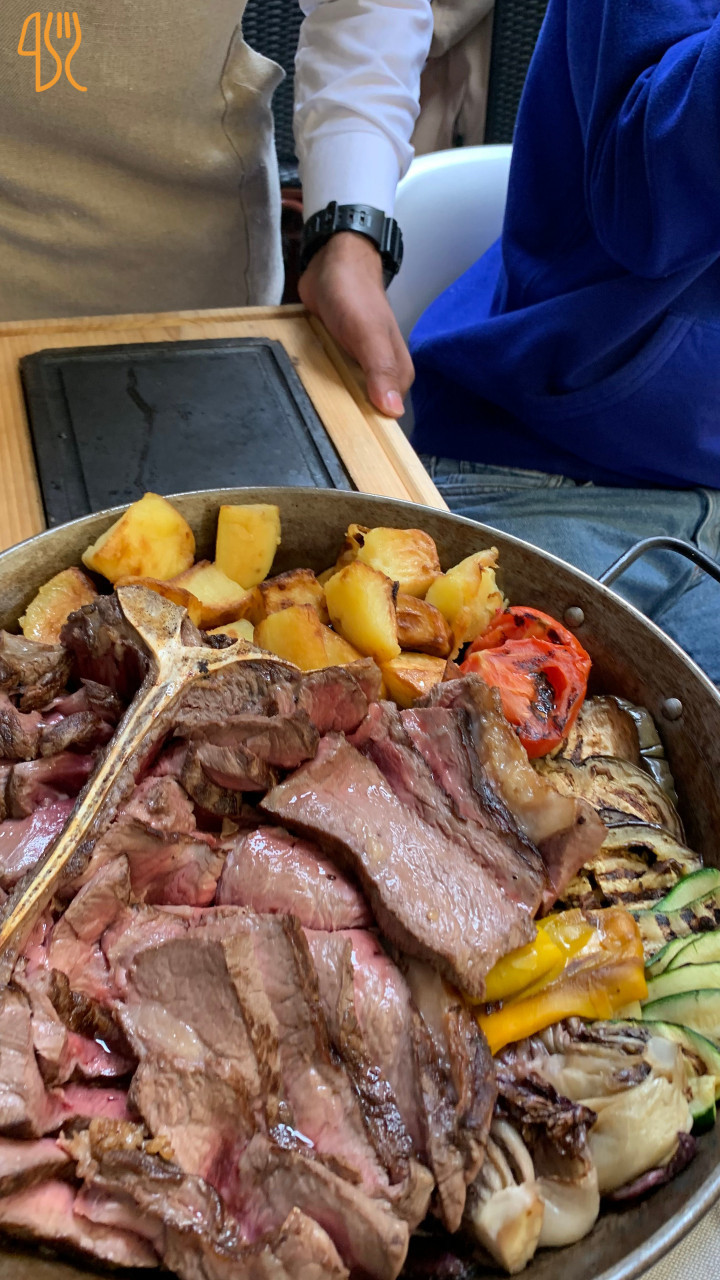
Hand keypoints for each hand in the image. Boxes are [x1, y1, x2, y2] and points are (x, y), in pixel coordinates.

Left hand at [298, 232, 413, 417]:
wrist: (332, 262)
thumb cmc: (354, 296)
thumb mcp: (369, 334)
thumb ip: (381, 370)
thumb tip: (393, 411)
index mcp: (397, 373)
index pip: (386, 417)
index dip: (368, 430)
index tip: (346, 445)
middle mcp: (379, 374)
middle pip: (364, 411)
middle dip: (345, 420)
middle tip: (320, 432)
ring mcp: (356, 368)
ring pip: (344, 398)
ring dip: (327, 404)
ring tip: (307, 418)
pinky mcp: (336, 359)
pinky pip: (327, 382)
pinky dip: (317, 387)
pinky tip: (304, 394)